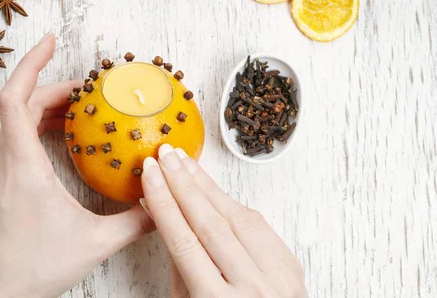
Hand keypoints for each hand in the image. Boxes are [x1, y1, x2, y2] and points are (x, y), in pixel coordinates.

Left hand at [0, 34, 153, 297]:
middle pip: (21, 104)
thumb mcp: (95, 242)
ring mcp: (1, 172)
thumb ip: (135, 221)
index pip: (15, 97)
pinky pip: (18, 141)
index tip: (50, 41)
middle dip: (53, 86)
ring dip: (46, 107)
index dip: (31, 63)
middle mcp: (5, 161)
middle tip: (88, 88)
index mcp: (21, 164)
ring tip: (81, 109)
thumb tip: (165, 202)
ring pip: (17, 122)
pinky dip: (41, 128)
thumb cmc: (35, 267)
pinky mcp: (4, 183)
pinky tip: (67, 140)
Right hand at [141, 144, 305, 297]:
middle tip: (164, 156)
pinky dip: (231, 202)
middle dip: (183, 185)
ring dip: (207, 185)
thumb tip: (165, 216)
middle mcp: (251, 289)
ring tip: (183, 162)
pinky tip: (212, 186)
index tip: (149, 176)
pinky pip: (258, 225)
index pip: (184, 243)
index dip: (164, 204)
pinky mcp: (291, 265)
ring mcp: (278, 276)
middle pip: (210, 224)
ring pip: (237, 218)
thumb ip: (179, 267)